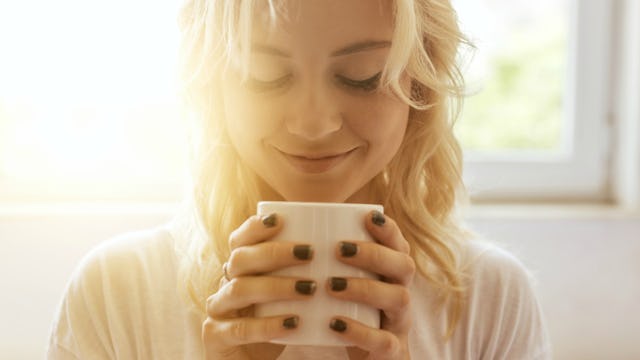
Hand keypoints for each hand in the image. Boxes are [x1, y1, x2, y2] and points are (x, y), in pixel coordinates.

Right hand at [201, 214, 315, 359]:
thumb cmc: (282, 323)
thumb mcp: (291, 296)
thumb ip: (304, 273)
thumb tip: (344, 243)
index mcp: (239, 270)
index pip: (239, 240)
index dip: (255, 227)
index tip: (281, 219)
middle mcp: (224, 284)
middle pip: (240, 259)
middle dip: (274, 252)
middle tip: (309, 252)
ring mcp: (217, 311)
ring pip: (239, 289)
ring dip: (276, 285)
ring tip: (309, 287)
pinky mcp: (216, 337)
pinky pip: (240, 328)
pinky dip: (268, 325)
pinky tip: (293, 322)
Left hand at [327, 211, 415, 359]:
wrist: (364, 357)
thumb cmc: (348, 311)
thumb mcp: (344, 282)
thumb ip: (328, 259)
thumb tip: (283, 224)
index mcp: (392, 273)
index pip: (399, 244)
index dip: (388, 229)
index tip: (367, 216)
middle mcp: (401, 291)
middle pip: (404, 266)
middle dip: (374, 254)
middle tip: (341, 249)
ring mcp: (399, 322)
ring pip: (399, 299)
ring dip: (365, 288)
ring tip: (332, 284)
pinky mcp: (392, 349)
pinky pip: (385, 341)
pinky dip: (360, 332)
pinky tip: (335, 324)